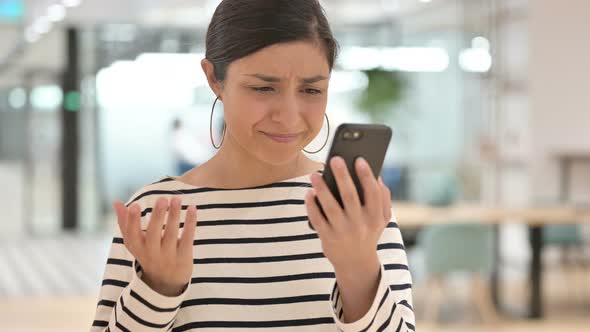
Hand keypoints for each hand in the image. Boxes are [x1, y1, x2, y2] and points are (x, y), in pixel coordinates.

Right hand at [113, 197, 196, 296]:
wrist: (166, 283)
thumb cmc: (148, 254)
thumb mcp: (135, 243)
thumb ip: (125, 223)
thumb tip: (116, 202)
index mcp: (138, 248)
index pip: (132, 235)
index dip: (132, 221)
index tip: (134, 205)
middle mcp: (152, 253)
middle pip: (154, 234)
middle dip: (158, 216)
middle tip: (162, 199)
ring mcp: (169, 256)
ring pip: (172, 234)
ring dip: (174, 215)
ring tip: (176, 198)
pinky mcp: (184, 256)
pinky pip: (188, 237)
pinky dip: (190, 223)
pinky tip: (192, 208)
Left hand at [305, 156, 391, 272]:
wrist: (356, 263)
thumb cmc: (368, 232)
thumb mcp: (381, 219)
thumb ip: (383, 198)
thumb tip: (377, 176)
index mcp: (375, 217)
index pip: (373, 193)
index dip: (366, 176)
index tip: (359, 159)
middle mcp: (360, 225)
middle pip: (350, 196)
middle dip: (342, 176)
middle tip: (335, 159)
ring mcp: (343, 232)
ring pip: (330, 206)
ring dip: (322, 188)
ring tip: (314, 174)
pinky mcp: (327, 238)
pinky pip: (317, 218)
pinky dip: (311, 205)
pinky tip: (309, 192)